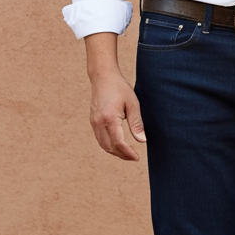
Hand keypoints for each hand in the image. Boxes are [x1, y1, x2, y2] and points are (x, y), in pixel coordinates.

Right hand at [85, 32, 146, 160]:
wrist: (103, 77)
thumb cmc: (120, 88)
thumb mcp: (133, 104)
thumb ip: (137, 123)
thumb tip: (142, 141)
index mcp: (109, 119)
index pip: (118, 143)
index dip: (128, 153)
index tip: (137, 157)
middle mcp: (99, 123)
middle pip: (109, 147)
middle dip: (122, 155)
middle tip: (134, 157)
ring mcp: (94, 122)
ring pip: (103, 145)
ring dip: (115, 152)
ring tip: (127, 153)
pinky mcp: (93, 121)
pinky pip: (100, 138)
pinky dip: (109, 145)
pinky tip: (118, 145)